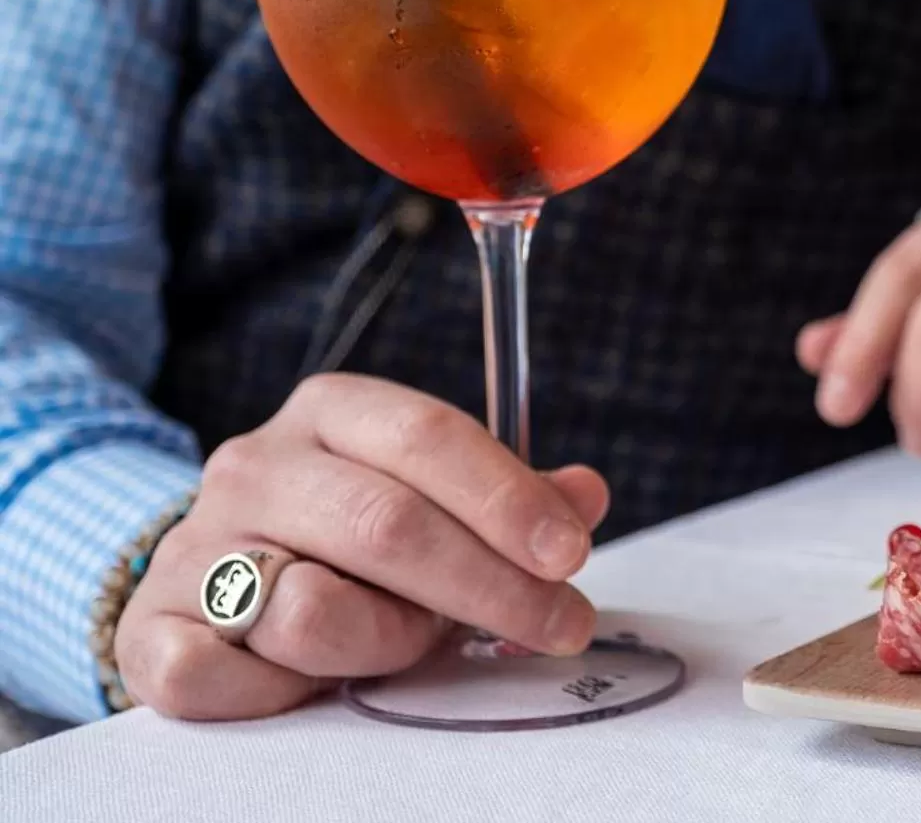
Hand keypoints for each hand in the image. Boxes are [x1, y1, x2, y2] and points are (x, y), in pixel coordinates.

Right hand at [115, 374, 607, 720]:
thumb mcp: (433, 497)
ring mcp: (195, 546)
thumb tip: (585, 497)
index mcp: (332, 411)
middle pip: (386, 523)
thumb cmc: (347, 537)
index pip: (427, 436)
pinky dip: (283, 692)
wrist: (211, 576)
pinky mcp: (151, 630)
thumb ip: (510, 498)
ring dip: (386, 642)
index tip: (569, 555)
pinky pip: (225, 676)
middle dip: (488, 585)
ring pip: (314, 609)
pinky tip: (312, 682)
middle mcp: (255, 465)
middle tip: (555, 626)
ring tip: (402, 643)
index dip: (506, 498)